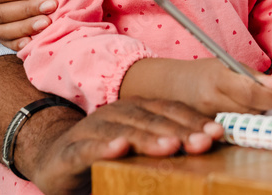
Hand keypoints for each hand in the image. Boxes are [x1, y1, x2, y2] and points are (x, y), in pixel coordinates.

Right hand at [18, 97, 222, 194]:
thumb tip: (208, 148)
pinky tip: (119, 149)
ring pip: (125, 130)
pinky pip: (88, 148)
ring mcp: (93, 130)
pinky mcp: (71, 151)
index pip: (170, 111)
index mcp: (138, 112)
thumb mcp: (141, 151)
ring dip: (149, 138)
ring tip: (170, 147)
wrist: (54, 159)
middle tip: (203, 142)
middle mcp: (117, 115)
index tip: (217, 133)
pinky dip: (104, 148)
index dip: (194, 120)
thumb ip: (168, 148)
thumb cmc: (105, 156)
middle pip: (153, 119)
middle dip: (180, 130)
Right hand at [120, 58, 271, 115]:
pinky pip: (234, 129)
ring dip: (254, 113)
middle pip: (251, 111)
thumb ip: (255, 77)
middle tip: (266, 97)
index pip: (251, 93)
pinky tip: (238, 112)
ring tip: (248, 102)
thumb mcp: (229, 65)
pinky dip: (242, 121)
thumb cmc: (204, 73)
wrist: (172, 87)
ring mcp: (207, 118)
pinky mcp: (206, 130)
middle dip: (264, 105)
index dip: (270, 96)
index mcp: (218, 78)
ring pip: (245, 122)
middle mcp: (211, 100)